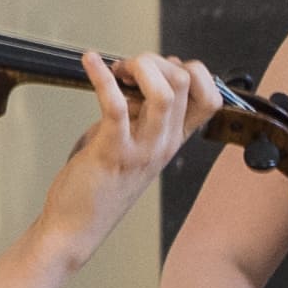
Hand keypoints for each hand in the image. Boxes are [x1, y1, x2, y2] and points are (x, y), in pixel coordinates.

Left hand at [28, 52, 223, 256]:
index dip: (191, 72)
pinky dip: (101, 76)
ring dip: (138, 67)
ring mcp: (141, 149)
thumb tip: (136, 78)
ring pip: (163, 92)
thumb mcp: (133, 145)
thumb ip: (140, 115)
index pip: (210, 98)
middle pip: (184, 83)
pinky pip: (116, 105)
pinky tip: (89, 63)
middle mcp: (164, 144)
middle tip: (126, 69)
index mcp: (172, 140)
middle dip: (154, 62)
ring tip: (116, 70)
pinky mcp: (112, 151)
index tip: (160, 70)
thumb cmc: (100, 184)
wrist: (77, 226)